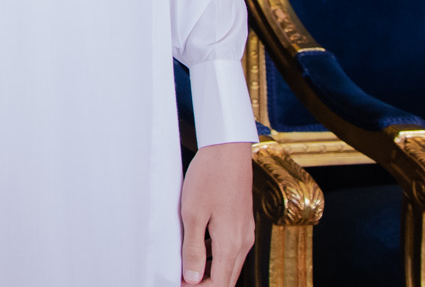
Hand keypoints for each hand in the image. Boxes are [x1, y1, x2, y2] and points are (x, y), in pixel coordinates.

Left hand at [179, 140, 252, 285]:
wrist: (228, 150)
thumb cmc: (209, 177)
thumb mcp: (193, 214)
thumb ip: (193, 250)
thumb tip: (192, 279)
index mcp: (231, 244)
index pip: (220, 285)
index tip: (179, 284)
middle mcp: (243, 242)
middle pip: (227, 279)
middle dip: (205, 284)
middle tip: (180, 279)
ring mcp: (245, 232)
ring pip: (229, 265)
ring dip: (209, 272)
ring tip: (184, 267)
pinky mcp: (242, 223)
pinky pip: (231, 250)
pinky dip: (215, 257)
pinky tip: (197, 249)